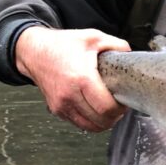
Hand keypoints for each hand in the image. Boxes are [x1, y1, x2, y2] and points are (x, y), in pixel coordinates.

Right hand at [15, 26, 129, 132]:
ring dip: (104, 122)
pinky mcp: (57, 109)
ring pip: (90, 127)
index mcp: (81, 78)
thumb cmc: (63, 44)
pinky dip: (91, 121)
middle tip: (120, 106)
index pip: (106, 108)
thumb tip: (132, 57)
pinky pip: (79, 124)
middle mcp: (69, 95)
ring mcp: (61, 105)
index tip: (124, 100)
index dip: (120, 108)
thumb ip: (117, 45)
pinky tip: (96, 110)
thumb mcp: (94, 37)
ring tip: (110, 110)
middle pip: (100, 121)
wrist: (34, 51)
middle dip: (115, 116)